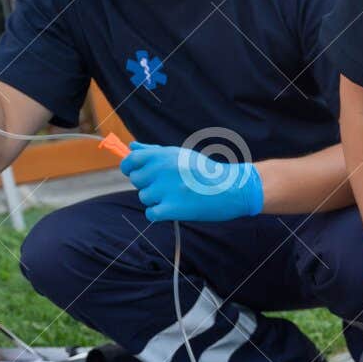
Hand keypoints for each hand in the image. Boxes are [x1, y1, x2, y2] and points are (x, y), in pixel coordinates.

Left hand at [119, 141, 263, 222]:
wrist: (232, 188)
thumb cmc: (206, 171)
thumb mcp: (181, 154)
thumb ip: (154, 151)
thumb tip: (132, 147)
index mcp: (162, 155)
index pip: (130, 161)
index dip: (131, 169)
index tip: (138, 173)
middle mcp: (161, 170)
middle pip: (137, 181)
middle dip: (149, 185)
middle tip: (169, 186)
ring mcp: (165, 190)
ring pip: (145, 198)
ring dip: (157, 200)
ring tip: (177, 197)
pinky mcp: (172, 208)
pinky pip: (151, 214)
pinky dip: (159, 214)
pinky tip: (173, 209)